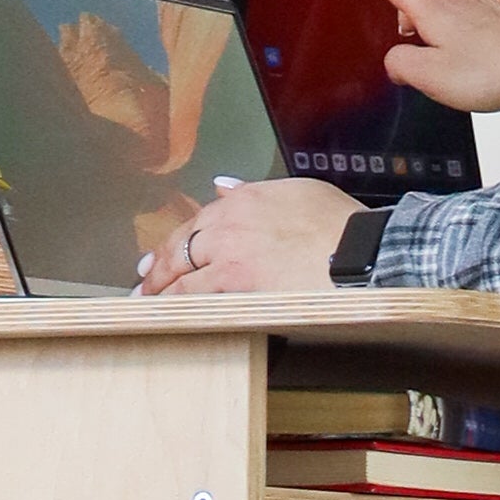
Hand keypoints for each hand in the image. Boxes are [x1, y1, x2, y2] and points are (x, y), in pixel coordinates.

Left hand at [132, 176, 359, 296]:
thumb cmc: (339, 224)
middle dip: (158, 265)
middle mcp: (228, 222)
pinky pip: (195, 296)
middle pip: (180, 245)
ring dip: (160, 290)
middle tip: (143, 281)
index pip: (199, 220)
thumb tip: (224, 186)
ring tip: (147, 303)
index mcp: (243, 197)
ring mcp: (228, 253)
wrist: (356, 250)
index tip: (164, 252)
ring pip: (181, 274)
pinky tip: (167, 313)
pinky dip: (177, 305)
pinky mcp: (234, 282)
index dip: (177, 239)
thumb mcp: (297, 191)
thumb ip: (254, 189)